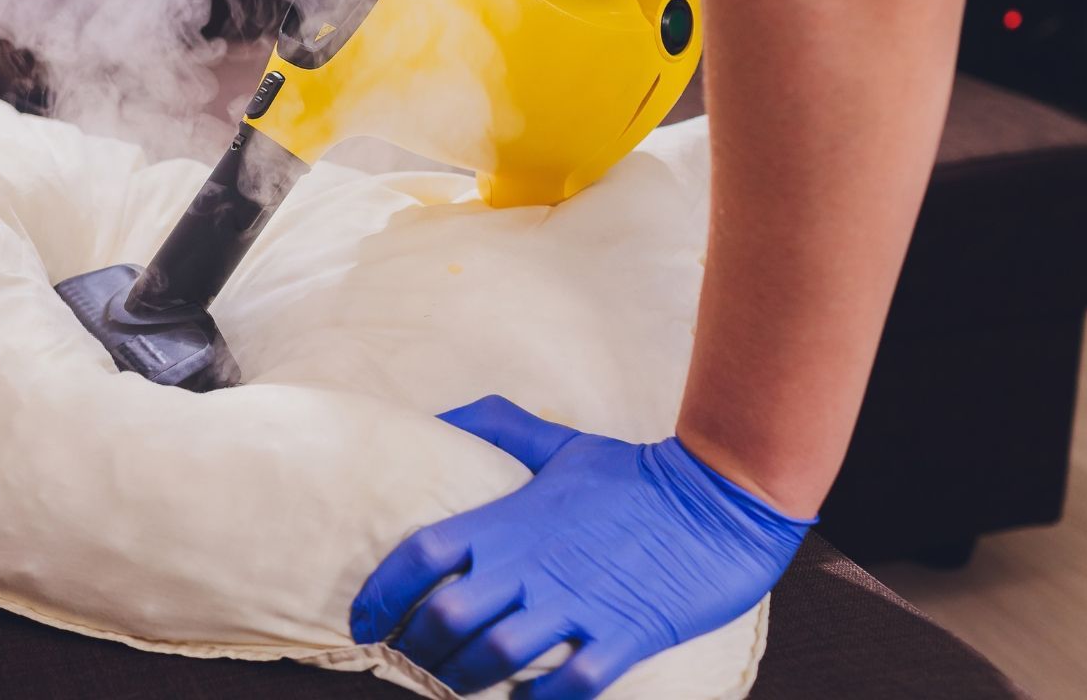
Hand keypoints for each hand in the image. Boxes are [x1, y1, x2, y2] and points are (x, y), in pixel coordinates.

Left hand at [350, 396, 810, 698]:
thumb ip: (496, 425)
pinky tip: (526, 699)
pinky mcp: (626, 634)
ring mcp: (580, 602)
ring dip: (467, 679)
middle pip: (446, 617)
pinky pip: (571, 685)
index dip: (381, 592)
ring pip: (496, 656)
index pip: (421, 555)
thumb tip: (438, 415)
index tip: (364, 622)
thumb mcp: (559, 442)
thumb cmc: (634, 473)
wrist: (723, 495)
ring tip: (459, 685)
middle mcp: (533, 563)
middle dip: (419, 649)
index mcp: (510, 519)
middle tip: (414, 661)